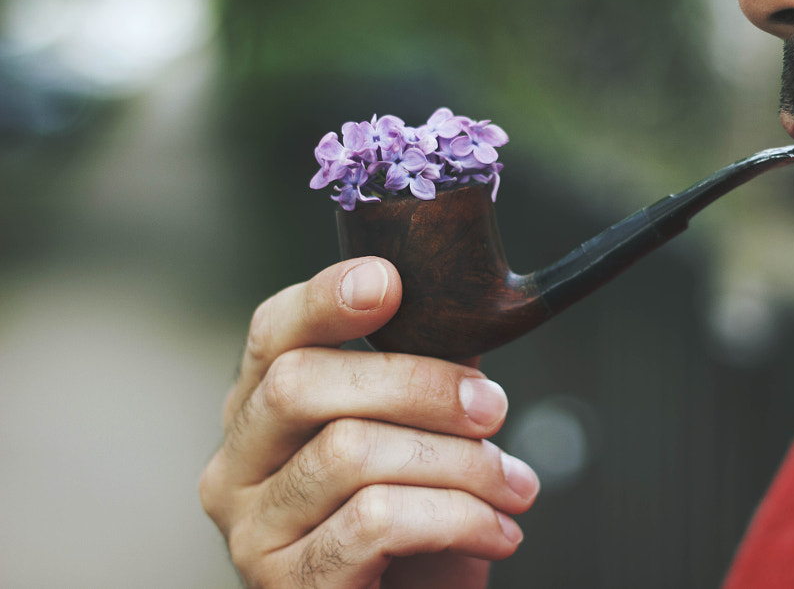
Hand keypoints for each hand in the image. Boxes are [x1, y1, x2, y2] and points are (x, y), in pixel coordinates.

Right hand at [200, 257, 539, 587]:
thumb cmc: (407, 526)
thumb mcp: (408, 438)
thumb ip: (413, 382)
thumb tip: (458, 312)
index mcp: (259, 413)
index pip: (272, 335)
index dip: (323, 299)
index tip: (390, 282)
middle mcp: (234, 466)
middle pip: (302, 383)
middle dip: (417, 385)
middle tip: (491, 407)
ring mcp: (251, 530)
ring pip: (348, 452)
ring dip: (457, 462)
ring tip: (513, 485)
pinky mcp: (286, 585)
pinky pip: (375, 522)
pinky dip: (455, 517)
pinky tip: (496, 530)